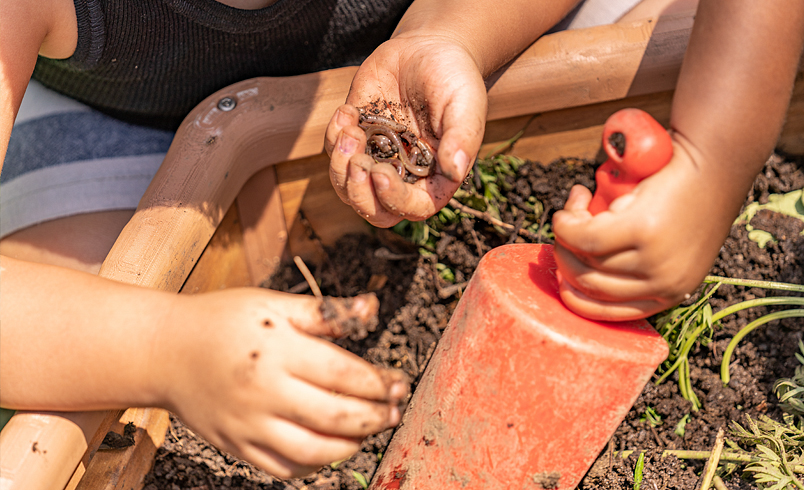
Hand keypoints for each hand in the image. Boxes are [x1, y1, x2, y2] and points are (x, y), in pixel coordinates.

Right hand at [152, 288, 408, 477]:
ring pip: (314, 452)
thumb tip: (372, 307)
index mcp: (277, 352)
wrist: (164, 351)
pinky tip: (332, 447)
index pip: (344, 376)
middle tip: (395, 410)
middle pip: (336, 417)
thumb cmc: (222, 320)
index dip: (380, 383)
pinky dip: (315, 463)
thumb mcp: (272, 304)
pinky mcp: (236, 447)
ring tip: (369, 430)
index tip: (400, 383)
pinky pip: (284, 467)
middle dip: (376, 417)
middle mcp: (264, 393)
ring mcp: (248, 426)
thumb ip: (324, 312)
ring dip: (352, 445)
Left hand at [325, 33, 486, 226]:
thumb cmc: (454, 78)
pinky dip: (333, 137)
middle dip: (358, 192)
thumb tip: (456, 171)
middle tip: (358, 160)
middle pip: (374, 210)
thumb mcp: (465, 103)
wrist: (429, 48)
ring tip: (350, 126)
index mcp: (434, 177)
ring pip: (347, 186)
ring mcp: (377, 158)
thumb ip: (462, 138)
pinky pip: (334, 153)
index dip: (394, 200)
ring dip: (340, 164)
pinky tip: (347, 111)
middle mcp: (404, 175)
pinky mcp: (357, 138)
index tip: (380, 174)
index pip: (413, 207)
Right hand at [552, 140, 741, 320]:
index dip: (574, 294)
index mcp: (672, 294)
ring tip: (579, 203)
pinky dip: (567, 220)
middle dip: (564, 255)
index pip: (608, 313)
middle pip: (588, 284)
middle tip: (569, 225)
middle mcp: (664, 284)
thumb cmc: (688, 194)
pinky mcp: (642, 229)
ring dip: (566, 230)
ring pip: (584, 258)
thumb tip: (576, 272)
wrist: (716, 157)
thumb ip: (636, 264)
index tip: (561, 273)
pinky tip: (576, 201)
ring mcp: (654, 259)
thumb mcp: (669, 244)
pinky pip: (583, 235)